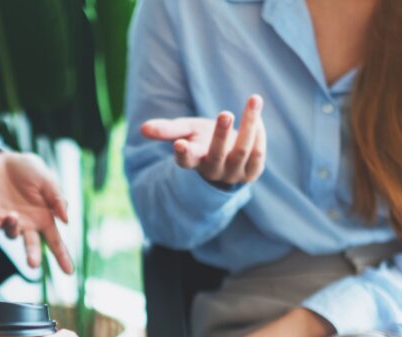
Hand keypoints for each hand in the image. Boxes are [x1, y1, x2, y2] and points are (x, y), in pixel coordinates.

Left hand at [0, 152, 73, 272]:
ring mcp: (9, 221)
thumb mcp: (48, 180)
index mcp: (44, 218)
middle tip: (33, 264)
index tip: (69, 272)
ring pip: (11, 234)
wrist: (3, 160)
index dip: (62, 257)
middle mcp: (28, 224)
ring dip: (12, 227)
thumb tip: (66, 220)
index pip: (55, 242)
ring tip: (12, 216)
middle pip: (32, 246)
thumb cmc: (29, 171)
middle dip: (33, 255)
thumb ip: (57, 199)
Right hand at [141, 95, 266, 188]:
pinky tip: (257, 116)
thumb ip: (166, 130)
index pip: (186, 161)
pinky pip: (258, 154)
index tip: (179, 144)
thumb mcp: (185, 131)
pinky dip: (258, 134)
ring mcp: (234, 174)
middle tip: (225, 113)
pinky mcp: (252, 172)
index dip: (183, 154)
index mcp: (194, 161)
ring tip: (254, 99)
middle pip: (217, 155)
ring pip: (241, 151)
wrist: (227, 157)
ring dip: (248, 125)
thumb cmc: (202, 140)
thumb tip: (143, 129)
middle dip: (220, 134)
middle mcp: (213, 170)